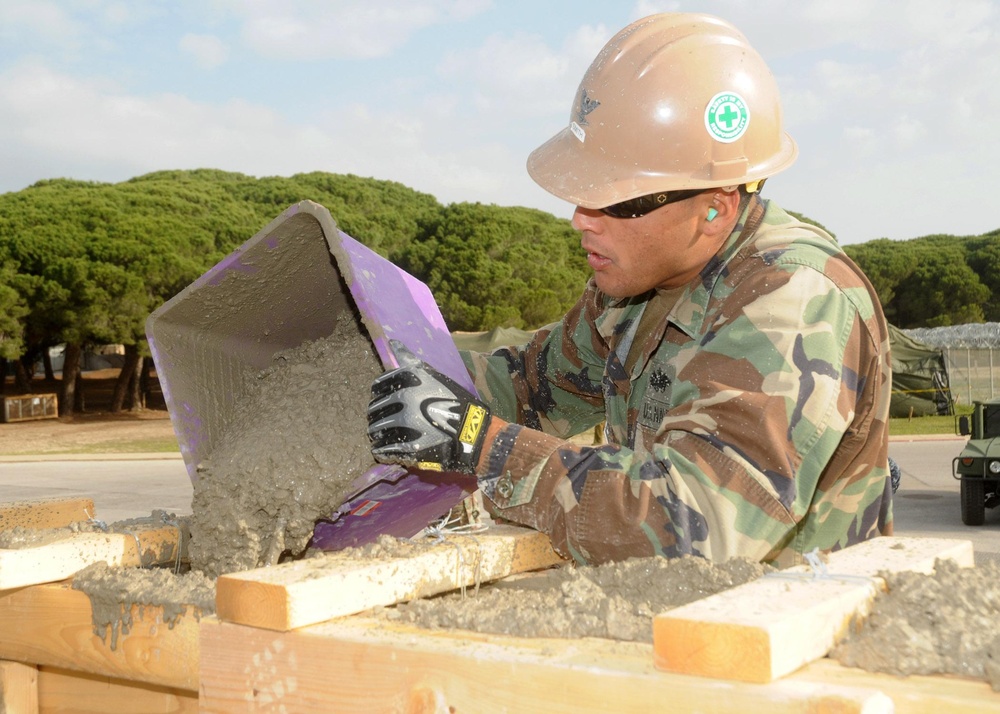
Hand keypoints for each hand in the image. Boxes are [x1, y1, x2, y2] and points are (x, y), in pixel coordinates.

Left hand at [367, 340, 490, 473]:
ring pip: (375, 430)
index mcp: (408, 379)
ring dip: (378, 434)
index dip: (380, 395)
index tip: (388, 401)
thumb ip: (410, 361)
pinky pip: (383, 450)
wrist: (472, 430)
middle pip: (374, 409)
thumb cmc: (455, 400)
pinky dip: (382, 451)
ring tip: (387, 437)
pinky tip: (387, 451)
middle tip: (388, 421)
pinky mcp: (406, 446)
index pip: (377, 387)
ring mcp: (403, 423)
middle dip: (378, 416)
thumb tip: (392, 343)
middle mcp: (402, 398)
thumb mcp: (434, 376)